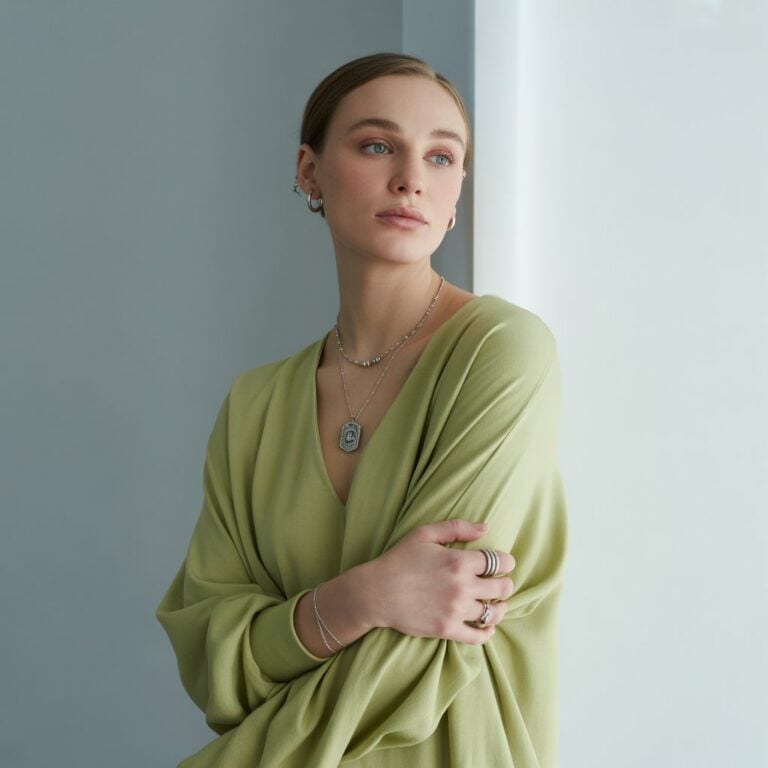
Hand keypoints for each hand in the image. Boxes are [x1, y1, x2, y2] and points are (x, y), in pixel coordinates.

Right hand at [366, 519, 515, 644]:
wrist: (376, 592)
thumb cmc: (400, 560)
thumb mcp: (425, 534)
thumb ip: (457, 528)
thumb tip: (486, 527)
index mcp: (459, 561)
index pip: (498, 562)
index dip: (506, 562)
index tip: (504, 563)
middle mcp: (462, 587)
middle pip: (502, 587)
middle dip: (505, 584)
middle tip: (501, 583)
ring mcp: (455, 610)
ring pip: (493, 612)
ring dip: (500, 607)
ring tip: (497, 604)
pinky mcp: (447, 630)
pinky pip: (478, 636)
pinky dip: (487, 632)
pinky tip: (486, 626)